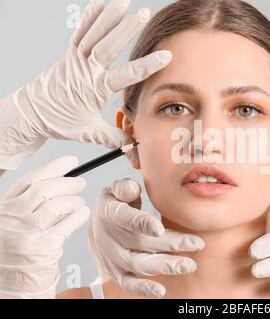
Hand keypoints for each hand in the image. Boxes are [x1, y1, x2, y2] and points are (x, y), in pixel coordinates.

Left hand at [0, 0, 171, 169]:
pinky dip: (90, 16)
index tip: (165, 57)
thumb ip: (114, 137)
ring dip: (109, 16)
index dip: (146, 66)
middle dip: (126, 29)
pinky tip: (100, 2)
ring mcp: (76, 59)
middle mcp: (85, 70)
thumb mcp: (90, 132)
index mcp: (94, 89)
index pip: (125, 75)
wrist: (33, 112)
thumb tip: (136, 145)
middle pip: (108, 46)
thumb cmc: (60, 121)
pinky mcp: (70, 53)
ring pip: (94, 34)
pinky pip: (80, 31)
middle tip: (143, 14)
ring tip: (124, 1)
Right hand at [0, 156, 89, 297]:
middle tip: (81, 183)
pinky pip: (67, 224)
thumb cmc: (17, 254)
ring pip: (57, 204)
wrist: (13, 286)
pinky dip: (79, 215)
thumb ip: (29, 205)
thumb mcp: (15, 224)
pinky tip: (82, 214)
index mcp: (4, 209)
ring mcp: (25, 233)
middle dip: (68, 182)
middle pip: (45, 189)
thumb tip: (62, 182)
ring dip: (74, 200)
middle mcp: (11, 218)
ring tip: (80, 203)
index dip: (54, 167)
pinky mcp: (41, 247)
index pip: (30, 180)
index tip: (71, 161)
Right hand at [89, 178, 204, 297]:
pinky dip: (143, 289)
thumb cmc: (115, 204)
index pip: (126, 219)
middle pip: (141, 244)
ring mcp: (114, 257)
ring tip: (189, 265)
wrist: (97, 226)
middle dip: (170, 245)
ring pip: (139, 265)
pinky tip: (161, 291)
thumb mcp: (115, 190)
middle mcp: (110, 237)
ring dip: (165, 266)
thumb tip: (131, 189)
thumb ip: (124, 188)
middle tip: (197, 244)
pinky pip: (129, 284)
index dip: (142, 224)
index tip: (160, 229)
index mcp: (111, 213)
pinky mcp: (117, 272)